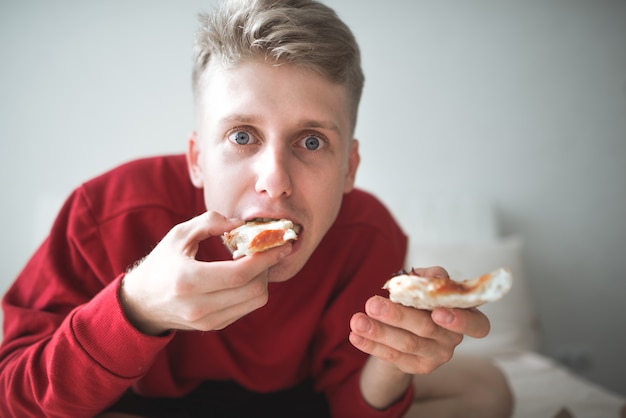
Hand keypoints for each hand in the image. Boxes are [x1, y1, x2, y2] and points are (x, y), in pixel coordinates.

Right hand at [119, 211, 291, 334]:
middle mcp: (199, 306)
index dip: (265, 258)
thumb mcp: (178, 235)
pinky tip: (243, 275)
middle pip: (253, 290)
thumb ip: (209, 222)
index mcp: (188, 281)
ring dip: (262, 279)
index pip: (240, 273)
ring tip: (253, 261)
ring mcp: (207, 321)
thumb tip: (239, 223)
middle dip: (267, 267)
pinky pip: (246, 308)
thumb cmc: (161, 264)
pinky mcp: (213, 326)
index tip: (281, 244)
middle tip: (266, 250)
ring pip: (254, 301)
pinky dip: (252, 290)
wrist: (142, 304)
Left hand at [348, 266, 490, 408]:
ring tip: (357, 320)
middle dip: (398, 315)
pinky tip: (356, 336)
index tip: (437, 311)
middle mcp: (453, 339)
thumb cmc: (420, 299)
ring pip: (406, 344)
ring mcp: (436, 356)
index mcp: (465, 315)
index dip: (460, 320)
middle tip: (371, 304)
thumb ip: (428, 278)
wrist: (406, 326)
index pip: (478, 325)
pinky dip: (372, 345)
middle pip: (428, 328)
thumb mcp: (425, 284)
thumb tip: (431, 277)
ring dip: (379, 331)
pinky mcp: (416, 367)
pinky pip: (392, 356)